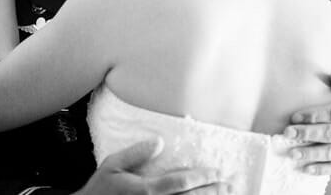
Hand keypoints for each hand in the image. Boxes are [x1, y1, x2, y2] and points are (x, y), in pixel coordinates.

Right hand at [75, 138, 230, 194]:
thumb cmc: (100, 189)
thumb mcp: (112, 165)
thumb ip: (136, 153)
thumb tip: (159, 142)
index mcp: (146, 190)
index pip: (182, 183)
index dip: (202, 177)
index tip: (217, 171)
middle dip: (213, 192)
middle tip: (230, 185)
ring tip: (225, 194)